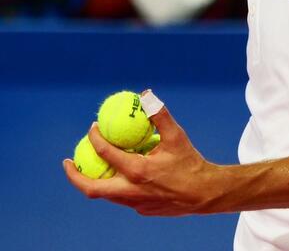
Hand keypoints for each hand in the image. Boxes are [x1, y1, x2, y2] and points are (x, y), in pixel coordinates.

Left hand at [63, 105, 220, 215]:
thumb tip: (146, 94)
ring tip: (92, 165)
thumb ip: (159, 115)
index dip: (95, 138)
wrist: (203, 194)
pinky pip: (121, 197)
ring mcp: (135, 204)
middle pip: (91, 188)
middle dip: (74, 175)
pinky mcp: (142, 210)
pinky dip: (115, 184)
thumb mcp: (176, 136)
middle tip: (68, 160)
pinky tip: (122, 173)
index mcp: (137, 171)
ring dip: (95, 179)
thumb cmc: (190, 162)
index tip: (92, 128)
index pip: (106, 153)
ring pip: (106, 194)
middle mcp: (131, 191)